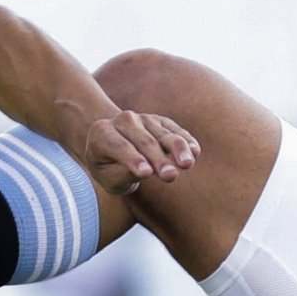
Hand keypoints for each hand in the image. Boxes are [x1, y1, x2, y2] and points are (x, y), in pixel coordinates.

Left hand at [84, 111, 199, 194]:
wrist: (113, 147)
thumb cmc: (108, 168)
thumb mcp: (108, 177)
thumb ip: (123, 174)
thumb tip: (144, 172)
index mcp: (101, 133)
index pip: (119, 146)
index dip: (133, 160)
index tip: (146, 174)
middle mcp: (123, 120)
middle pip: (144, 141)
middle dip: (158, 159)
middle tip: (170, 177)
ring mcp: (143, 118)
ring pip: (163, 135)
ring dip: (177, 149)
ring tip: (187, 164)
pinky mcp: (161, 121)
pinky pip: (176, 130)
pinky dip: (186, 140)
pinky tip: (195, 151)